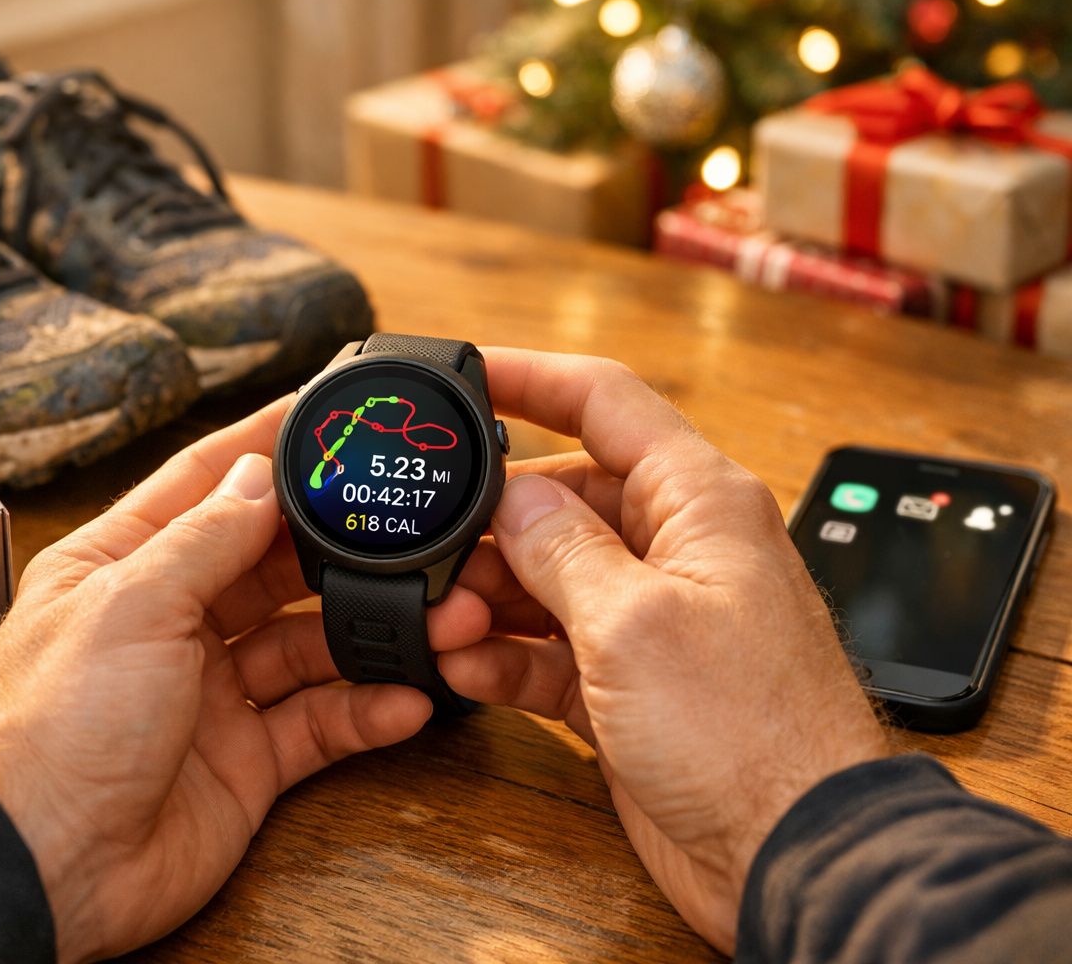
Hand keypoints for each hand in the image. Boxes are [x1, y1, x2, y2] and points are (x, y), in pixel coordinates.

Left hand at [0, 403, 470, 960]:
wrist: (44, 867)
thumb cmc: (50, 733)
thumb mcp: (130, 606)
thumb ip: (203, 540)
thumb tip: (258, 475)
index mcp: (120, 567)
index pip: (203, 483)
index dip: (264, 445)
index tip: (324, 412)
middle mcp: (168, 622)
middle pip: (269, 562)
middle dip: (336, 545)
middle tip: (402, 523)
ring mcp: (210, 692)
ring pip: (306, 642)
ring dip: (367, 630)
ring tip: (433, 617)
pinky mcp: (245, 759)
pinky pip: (320, 722)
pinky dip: (366, 710)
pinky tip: (407, 697)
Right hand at [438, 351, 889, 952]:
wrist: (789, 852)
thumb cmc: (750, 733)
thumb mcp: (634, 621)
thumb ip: (561, 549)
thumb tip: (512, 497)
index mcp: (697, 502)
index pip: (607, 403)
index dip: (533, 376)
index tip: (465, 369)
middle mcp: (675, 549)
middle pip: (560, 499)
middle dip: (490, 525)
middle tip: (433, 554)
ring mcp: (648, 618)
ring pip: (544, 576)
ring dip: (486, 597)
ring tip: (444, 623)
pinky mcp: (625, 682)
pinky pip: (546, 646)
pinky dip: (503, 653)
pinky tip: (465, 666)